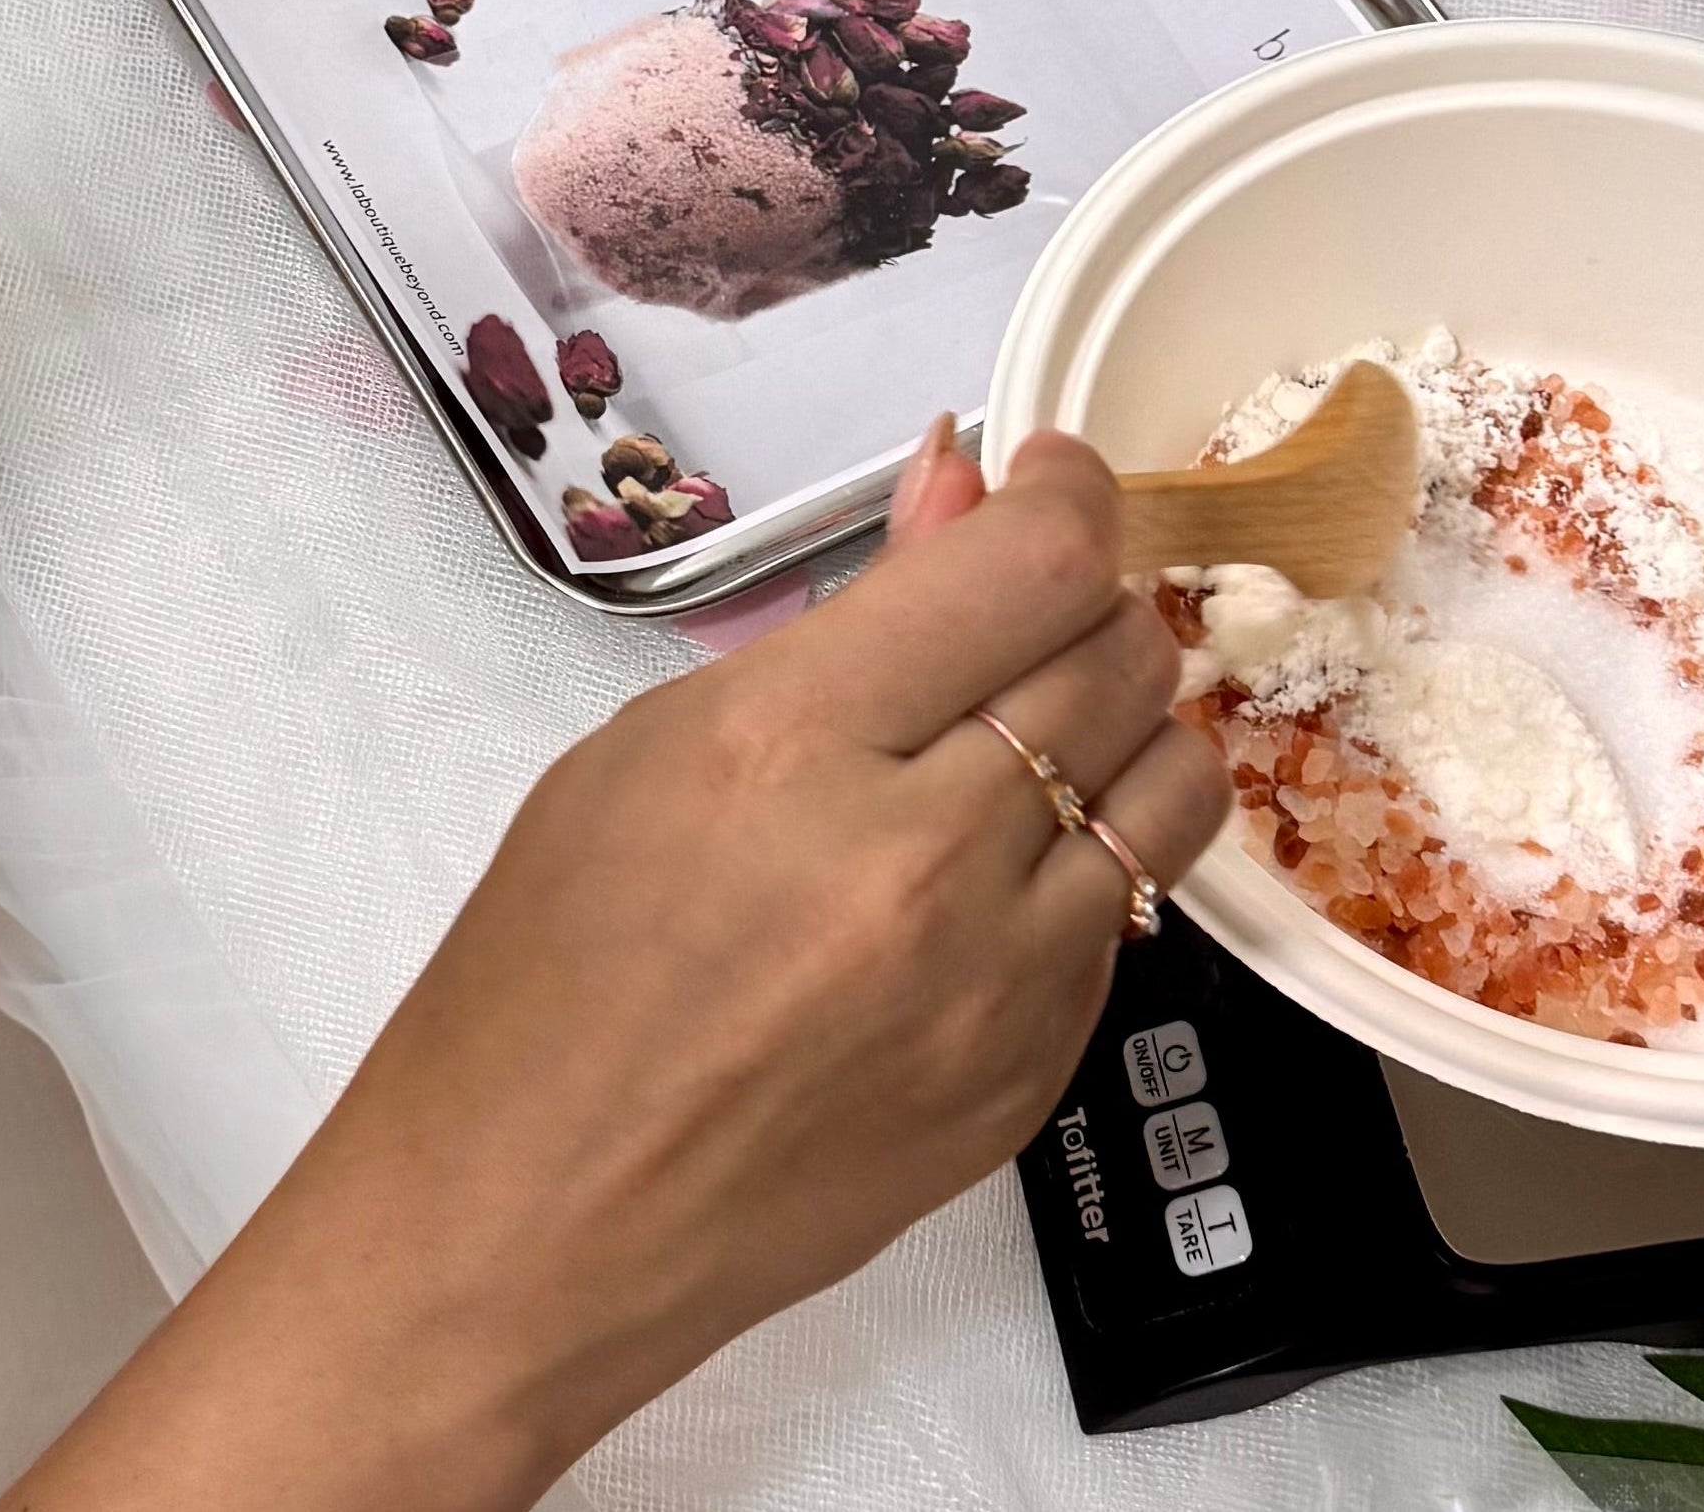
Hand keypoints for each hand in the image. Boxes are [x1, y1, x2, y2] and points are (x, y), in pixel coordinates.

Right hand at [7, 424, 1229, 1511]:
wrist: (528, 1225)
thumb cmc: (551, 974)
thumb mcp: (656, 745)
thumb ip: (846, 619)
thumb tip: (959, 485)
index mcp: (793, 748)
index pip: (1031, 566)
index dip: (1064, 493)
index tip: (1050, 478)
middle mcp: (919, 863)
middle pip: (1122, 655)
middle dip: (1090, 597)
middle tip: (1028, 600)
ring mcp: (994, 990)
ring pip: (1174, 784)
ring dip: (1126, 723)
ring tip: (1039, 725)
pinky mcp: (1032, 1083)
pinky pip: (1129, 918)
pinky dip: (1088, 859)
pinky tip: (994, 864)